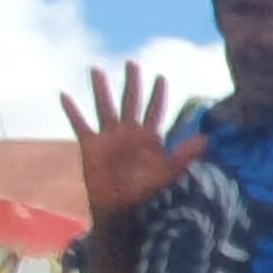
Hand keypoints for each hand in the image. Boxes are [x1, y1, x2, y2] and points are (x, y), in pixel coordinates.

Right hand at [59, 64, 206, 219]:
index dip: (158, 95)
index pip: (155, 110)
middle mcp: (129, 133)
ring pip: (105, 106)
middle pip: (131, 101)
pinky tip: (64, 95)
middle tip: (132, 63)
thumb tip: (208, 139)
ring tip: (96, 69)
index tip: (161, 77)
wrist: (122, 209)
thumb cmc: (147, 193)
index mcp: (149, 138)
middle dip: (132, 83)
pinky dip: (72, 111)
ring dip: (101, 89)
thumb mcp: (169, 172)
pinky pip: (80, 124)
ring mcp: (109, 138)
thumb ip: (186, 154)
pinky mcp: (91, 146)